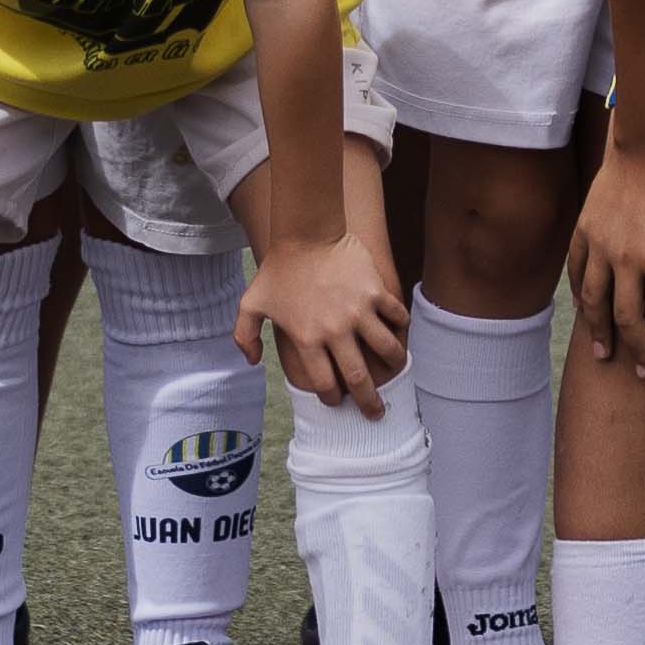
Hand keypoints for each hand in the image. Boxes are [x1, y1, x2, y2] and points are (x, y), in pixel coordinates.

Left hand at [236, 232, 411, 414]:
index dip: (331, 398)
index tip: (336, 400)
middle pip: (358, 378)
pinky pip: (396, 316)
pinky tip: (397, 329)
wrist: (305, 232)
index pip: (324, 383)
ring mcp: (359, 312)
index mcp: (307, 338)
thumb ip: (245, 336)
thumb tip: (252, 361)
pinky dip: (400, 325)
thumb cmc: (278, 269)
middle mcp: (336, 331)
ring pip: (386, 350)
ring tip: (397, 369)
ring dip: (394, 364)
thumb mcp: (251, 303)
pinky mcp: (375, 292)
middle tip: (376, 412)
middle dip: (369, 402)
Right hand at [567, 138, 644, 378]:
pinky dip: (579, 293)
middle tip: (644, 371)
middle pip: (628, 318)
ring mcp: (601, 245)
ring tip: (604, 354)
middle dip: (638, 349)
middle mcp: (626, 259)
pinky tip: (585, 310)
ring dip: (599, 331)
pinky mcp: (585, 230)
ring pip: (593, 300)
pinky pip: (576, 270)